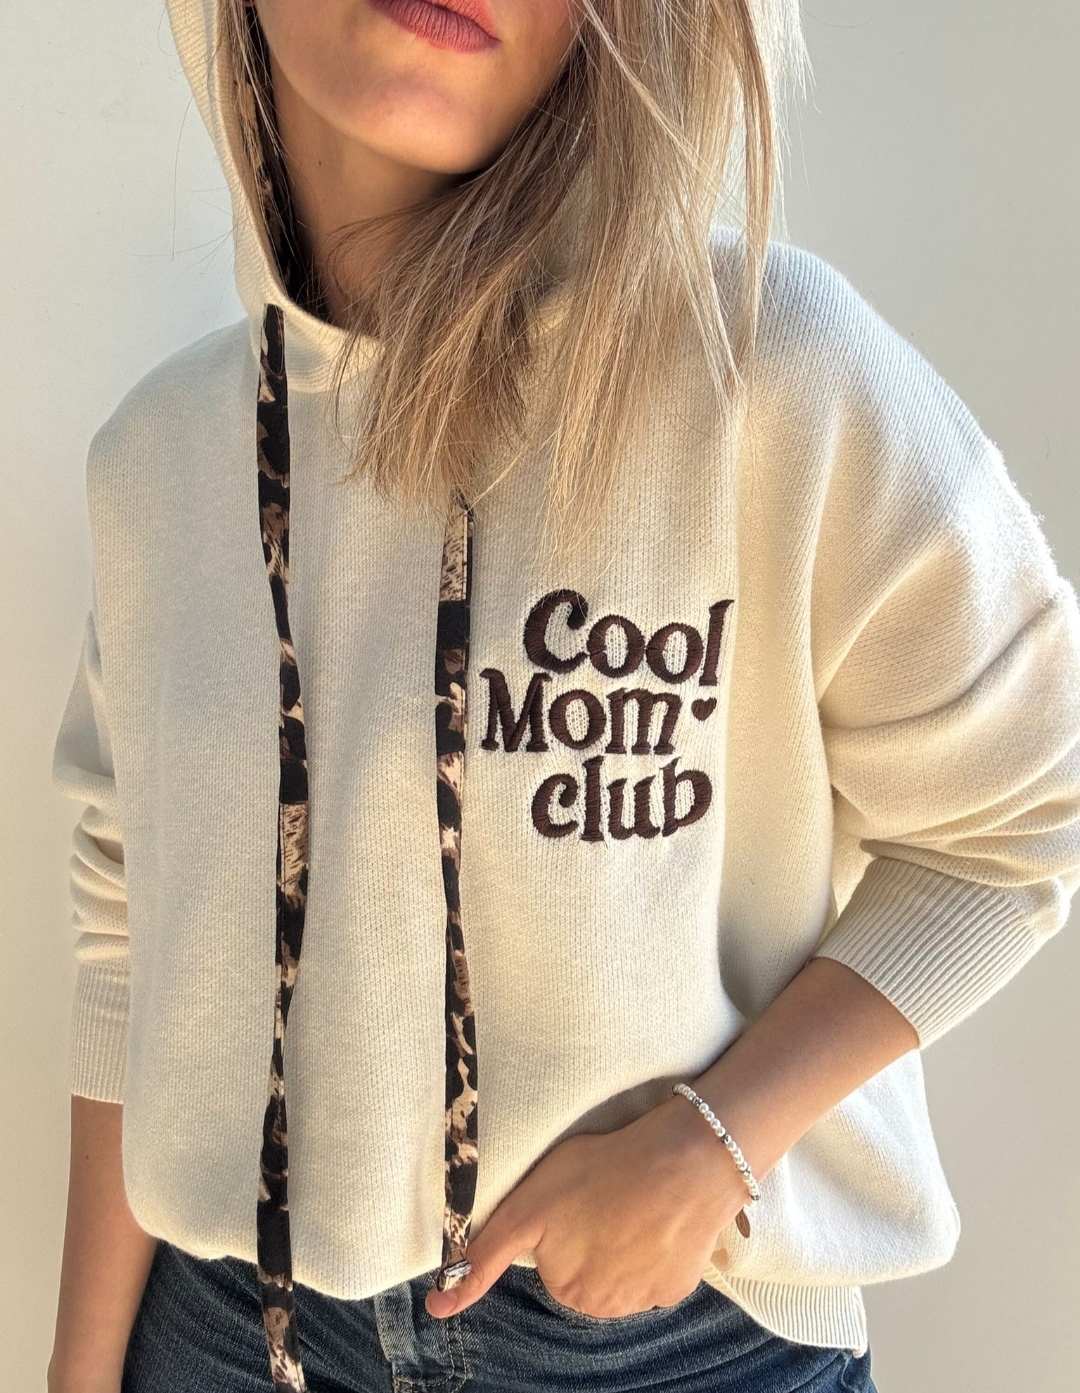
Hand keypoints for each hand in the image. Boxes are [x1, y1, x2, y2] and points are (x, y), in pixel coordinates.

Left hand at [424, 1093, 752, 1319]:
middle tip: (604, 1195)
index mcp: (566, 1287)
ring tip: (634, 1201)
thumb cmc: (602, 1170)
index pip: (553, 1263)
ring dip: (625, 1246)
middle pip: (586, 1272)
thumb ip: (485, 1254)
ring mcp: (645, 1298)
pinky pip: (659, 1271)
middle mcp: (603, 1306)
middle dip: (591, 1239)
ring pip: (622, 1274)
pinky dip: (659, 1249)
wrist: (684, 1162)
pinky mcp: (679, 1286)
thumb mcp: (528, 1204)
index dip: (563, 1228)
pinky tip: (661, 1218)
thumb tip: (438, 1308)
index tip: (585, 1205)